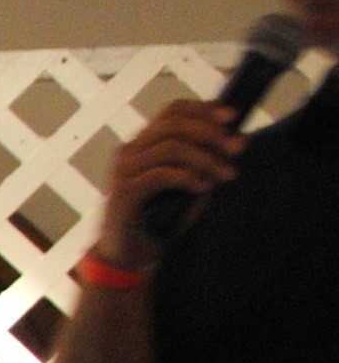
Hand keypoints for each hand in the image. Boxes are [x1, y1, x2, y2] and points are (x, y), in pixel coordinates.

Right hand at [91, 99, 245, 270]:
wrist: (128, 254)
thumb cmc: (158, 219)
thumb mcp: (192, 185)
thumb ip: (209, 163)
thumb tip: (239, 141)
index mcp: (144, 144)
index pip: (172, 111)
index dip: (203, 108)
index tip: (232, 117)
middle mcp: (131, 152)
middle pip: (173, 124)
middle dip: (211, 133)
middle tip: (237, 149)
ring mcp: (124, 171)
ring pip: (170, 147)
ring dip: (205, 158)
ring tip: (225, 175)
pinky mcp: (125, 192)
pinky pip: (161, 174)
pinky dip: (188, 178)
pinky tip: (203, 188)